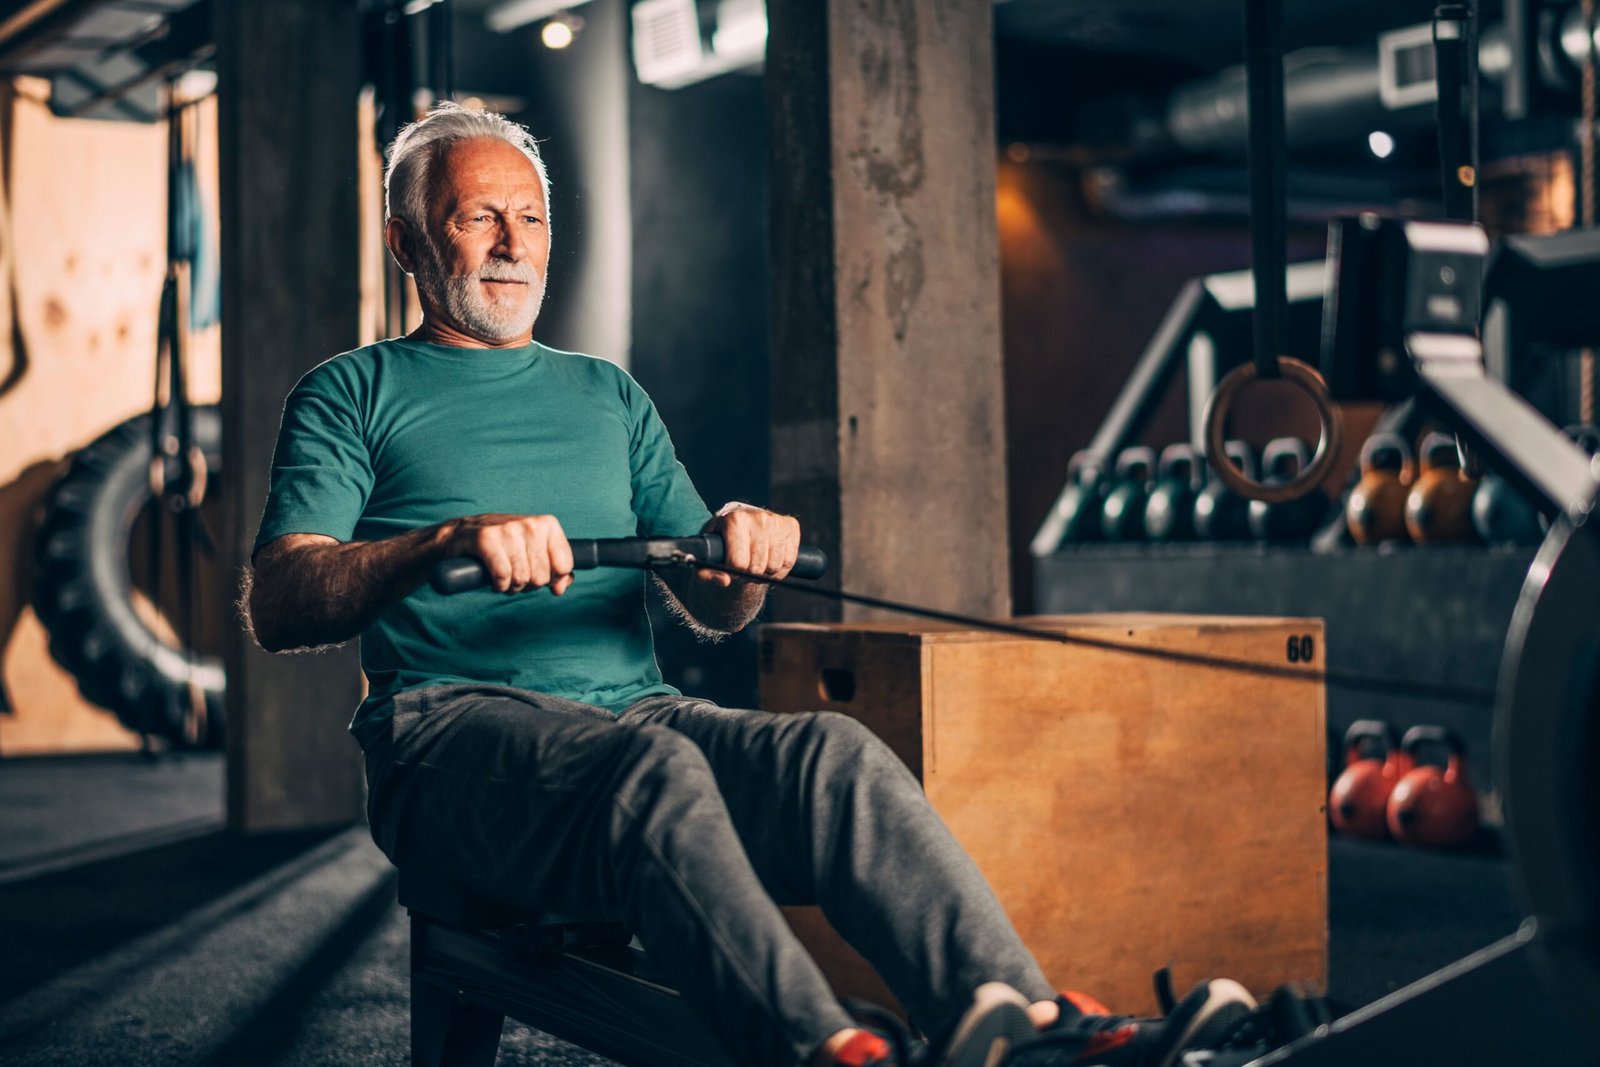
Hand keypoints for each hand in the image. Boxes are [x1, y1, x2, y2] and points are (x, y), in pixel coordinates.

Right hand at [438, 513, 574, 594]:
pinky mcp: (486, 538)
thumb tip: (561, 587)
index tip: (538, 574)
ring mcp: (508, 529)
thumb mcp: (534, 552)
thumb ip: (556, 570)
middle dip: (528, 584)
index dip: (552, 578)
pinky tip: (495, 579)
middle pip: (542, 577)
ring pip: (522, 578)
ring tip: (504, 576)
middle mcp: (530, 524)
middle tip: (516, 574)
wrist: (461, 534)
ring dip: (511, 586)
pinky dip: (499, 584)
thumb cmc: (503, 545)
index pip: (564, 566)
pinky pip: (503, 575)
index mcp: (547, 525)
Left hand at [699, 504, 799, 587]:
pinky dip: (779, 570)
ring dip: (765, 574)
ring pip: (774, 566)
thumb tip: (724, 581)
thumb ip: (707, 572)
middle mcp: (758, 517)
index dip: (734, 572)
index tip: (731, 568)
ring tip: (755, 565)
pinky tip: (769, 562)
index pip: (739, 563)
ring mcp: (776, 521)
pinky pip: (789, 562)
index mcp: (735, 520)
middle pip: (757, 567)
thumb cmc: (722, 541)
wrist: (740, 523)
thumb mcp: (708, 554)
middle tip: (744, 568)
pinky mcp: (791, 526)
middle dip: (749, 575)